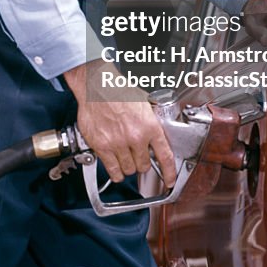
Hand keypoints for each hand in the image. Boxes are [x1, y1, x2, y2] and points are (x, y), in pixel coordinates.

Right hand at [62, 60, 176, 186]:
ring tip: (125, 157)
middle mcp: (135, 137)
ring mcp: (118, 143)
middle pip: (144, 166)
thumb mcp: (144, 103)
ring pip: (129, 170)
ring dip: (128, 166)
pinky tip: (116, 166)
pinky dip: (116, 172)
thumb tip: (157, 135)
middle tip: (138, 155)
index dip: (169, 172)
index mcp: (149, 125)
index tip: (170, 180)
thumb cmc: (117, 90)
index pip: (165, 156)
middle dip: (142, 162)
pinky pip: (113, 171)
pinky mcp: (102, 147)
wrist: (96, 85)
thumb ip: (151, 122)